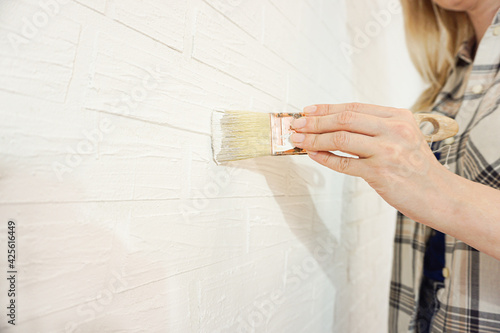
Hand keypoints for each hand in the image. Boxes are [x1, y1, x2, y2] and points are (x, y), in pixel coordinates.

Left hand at [290, 103, 448, 219]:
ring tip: (299, 140)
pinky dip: (325, 158)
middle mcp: (394, 130)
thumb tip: (335, 124)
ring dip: (314, 139)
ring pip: (341, 139)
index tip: (308, 110)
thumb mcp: (404, 137)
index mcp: (398, 117)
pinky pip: (345, 163)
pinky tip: (313, 155)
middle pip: (344, 119)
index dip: (327, 108)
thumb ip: (376, 128)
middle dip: (315, 122)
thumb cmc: (417, 168)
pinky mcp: (380, 173)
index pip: (354, 107)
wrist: (439, 195)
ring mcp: (387, 151)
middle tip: (296, 124)